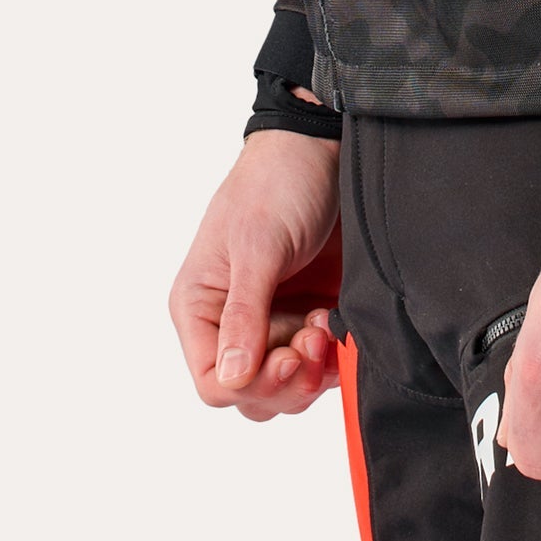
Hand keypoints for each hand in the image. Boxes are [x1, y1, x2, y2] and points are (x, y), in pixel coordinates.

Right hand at [168, 129, 342, 420]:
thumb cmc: (277, 181)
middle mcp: (232, 324)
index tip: (289, 359)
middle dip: (287, 380)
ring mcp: (273, 322)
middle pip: (253, 394)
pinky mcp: (309, 316)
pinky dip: (332, 357)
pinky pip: (319, 365)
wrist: (324, 146)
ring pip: (287, 388)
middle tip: (314, 338)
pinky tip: (339, 323)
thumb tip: (230, 380)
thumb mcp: (257, 244)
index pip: (214, 382)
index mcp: (201, 306)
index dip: (252, 384)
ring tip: (327, 323)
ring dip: (312, 369)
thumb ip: (243, 314)